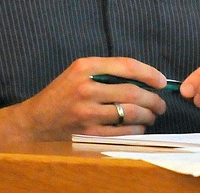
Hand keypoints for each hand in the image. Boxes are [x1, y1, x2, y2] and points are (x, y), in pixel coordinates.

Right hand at [18, 56, 166, 138]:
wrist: (37, 120)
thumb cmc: (62, 92)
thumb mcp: (78, 70)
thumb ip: (105, 70)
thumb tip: (142, 76)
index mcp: (85, 67)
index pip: (126, 66)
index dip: (148, 73)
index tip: (161, 80)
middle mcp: (86, 88)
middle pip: (131, 92)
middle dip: (153, 98)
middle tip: (161, 103)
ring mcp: (87, 113)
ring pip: (130, 113)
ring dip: (148, 115)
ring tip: (152, 114)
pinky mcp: (88, 134)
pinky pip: (122, 132)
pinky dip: (137, 130)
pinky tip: (140, 127)